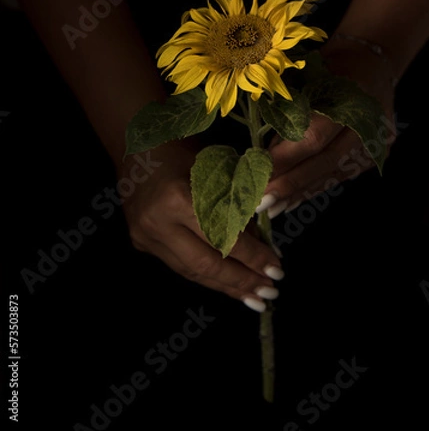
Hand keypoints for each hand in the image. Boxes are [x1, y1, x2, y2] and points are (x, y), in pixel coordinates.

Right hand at [119, 139, 283, 310]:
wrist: (137, 148)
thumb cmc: (183, 152)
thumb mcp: (217, 171)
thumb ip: (238, 208)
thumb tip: (264, 246)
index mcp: (177, 199)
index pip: (222, 238)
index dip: (252, 257)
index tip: (276, 268)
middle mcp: (157, 223)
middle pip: (205, 265)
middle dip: (241, 281)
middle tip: (270, 292)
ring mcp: (146, 236)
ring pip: (191, 272)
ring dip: (225, 286)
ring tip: (254, 296)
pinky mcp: (141, 243)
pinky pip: (180, 265)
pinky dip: (206, 276)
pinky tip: (227, 283)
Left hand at [258, 41, 397, 217]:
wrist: (372, 62)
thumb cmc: (330, 64)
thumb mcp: (306, 77)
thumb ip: (288, 113)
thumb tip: (263, 153)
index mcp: (351, 96)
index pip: (314, 136)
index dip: (285, 159)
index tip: (257, 173)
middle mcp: (368, 124)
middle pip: (325, 162)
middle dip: (290, 184)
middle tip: (260, 203)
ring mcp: (375, 143)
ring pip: (332, 174)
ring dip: (300, 193)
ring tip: (271, 209)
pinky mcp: (374, 156)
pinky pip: (338, 176)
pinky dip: (313, 188)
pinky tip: (292, 201)